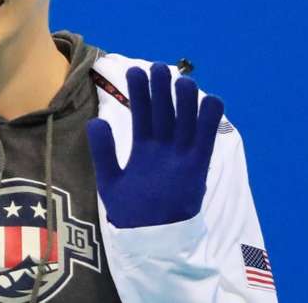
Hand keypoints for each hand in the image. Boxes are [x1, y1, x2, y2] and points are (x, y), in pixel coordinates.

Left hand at [86, 62, 223, 227]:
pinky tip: (211, 99)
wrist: (150, 241)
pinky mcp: (197, 168)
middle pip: (164, 113)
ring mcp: (182, 156)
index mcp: (143, 149)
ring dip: (185, 101)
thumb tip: (95, 121)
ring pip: (185, 122)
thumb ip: (104, 151)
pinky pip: (206, 140)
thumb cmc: (130, 213)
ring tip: (182, 79)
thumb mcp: (109, 180)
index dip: (139, 94)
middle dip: (161, 90)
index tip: (135, 71)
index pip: (142, 115)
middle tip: (158, 67)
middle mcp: (164, 148)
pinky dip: (210, 121)